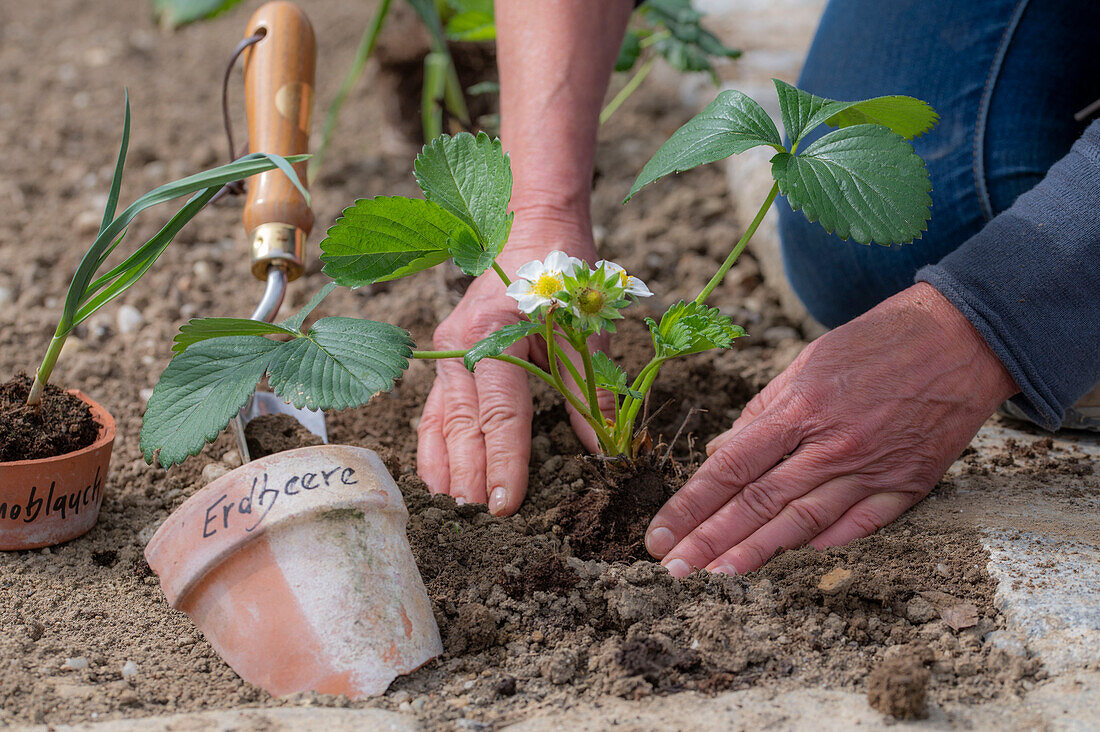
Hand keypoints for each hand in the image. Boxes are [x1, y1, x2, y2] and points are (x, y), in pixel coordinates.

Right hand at [417, 215, 605, 515]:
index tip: (507, 504)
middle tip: (481, 517)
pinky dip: (433, 443)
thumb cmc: (562, 272)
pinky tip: (436, 475)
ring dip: (445, 464)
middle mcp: (462, 344)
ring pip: (438, 419)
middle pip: (462, 423)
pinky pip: (432, 407)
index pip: (500, 414)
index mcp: (496, 335)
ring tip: (452, 505)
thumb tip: (601, 449)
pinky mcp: (445, 355)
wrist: (532, 225)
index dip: (504, 462)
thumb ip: (589, 391)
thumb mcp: (584, 329)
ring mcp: (447, 349)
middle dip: (471, 472)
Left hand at [645, 283, 1018, 575]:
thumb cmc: (874, 342)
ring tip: (716, 575)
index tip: (661, 534)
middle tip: (674, 568)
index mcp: (800, 409)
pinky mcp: (907, 485)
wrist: (961, 338)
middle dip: (709, 540)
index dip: (691, 506)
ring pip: (801, 523)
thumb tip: (719, 454)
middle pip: (757, 504)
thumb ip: (761, 412)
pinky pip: (857, 526)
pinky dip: (822, 543)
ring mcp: (871, 469)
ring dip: (754, 553)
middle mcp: (831, 445)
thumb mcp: (807, 361)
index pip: (730, 469)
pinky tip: (788, 558)